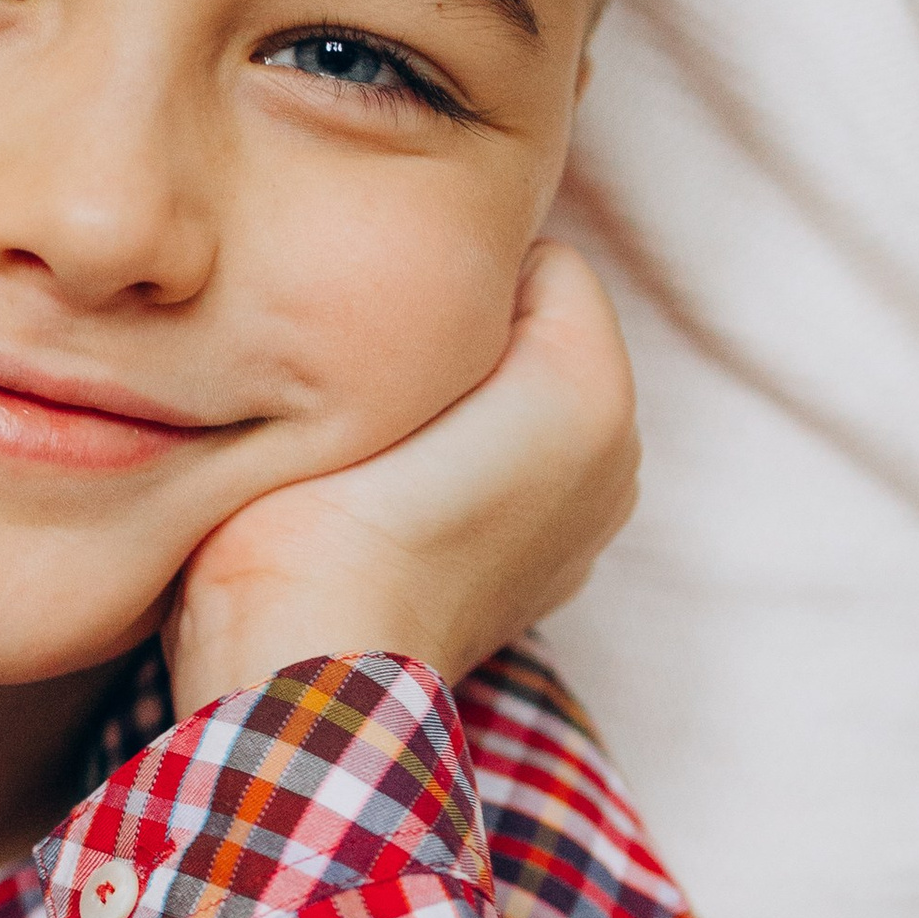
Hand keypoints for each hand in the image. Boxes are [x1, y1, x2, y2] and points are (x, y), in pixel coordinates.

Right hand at [167, 244, 635, 719]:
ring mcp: (581, 530)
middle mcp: (618, 458)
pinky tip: (389, 496)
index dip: (456, 265)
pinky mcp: (536, 583)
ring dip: (458, 407)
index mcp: (595, 389)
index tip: (389, 305)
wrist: (300, 658)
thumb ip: (447, 282)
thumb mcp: (398, 354)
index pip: (539, 258)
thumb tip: (432, 266)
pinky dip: (460, 477)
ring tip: (372, 433)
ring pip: (515, 404)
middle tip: (371, 364)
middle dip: (466, 338)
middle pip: (533, 335)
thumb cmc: (333, 505)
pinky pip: (503, 480)